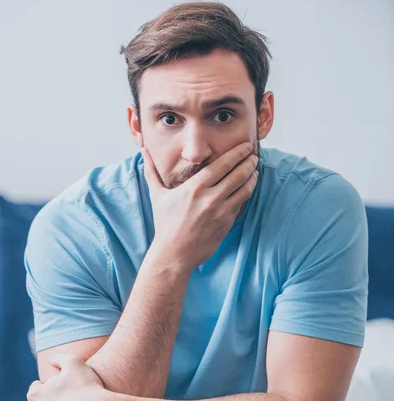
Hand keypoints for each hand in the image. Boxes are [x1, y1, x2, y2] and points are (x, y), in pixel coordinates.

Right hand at [142, 141, 257, 271]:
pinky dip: (246, 194)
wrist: (174, 254)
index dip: (238, 153)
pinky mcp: (227, 224)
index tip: (246, 146)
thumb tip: (144, 151)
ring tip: (255, 170)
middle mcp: (210, 198)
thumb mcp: (157, 196)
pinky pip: (241, 204)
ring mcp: (221, 212)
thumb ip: (152, 171)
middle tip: (255, 155)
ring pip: (244, 189)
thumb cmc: (165, 224)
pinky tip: (247, 188)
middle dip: (249, 162)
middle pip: (238, 174)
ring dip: (252, 178)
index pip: (222, 164)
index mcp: (194, 188)